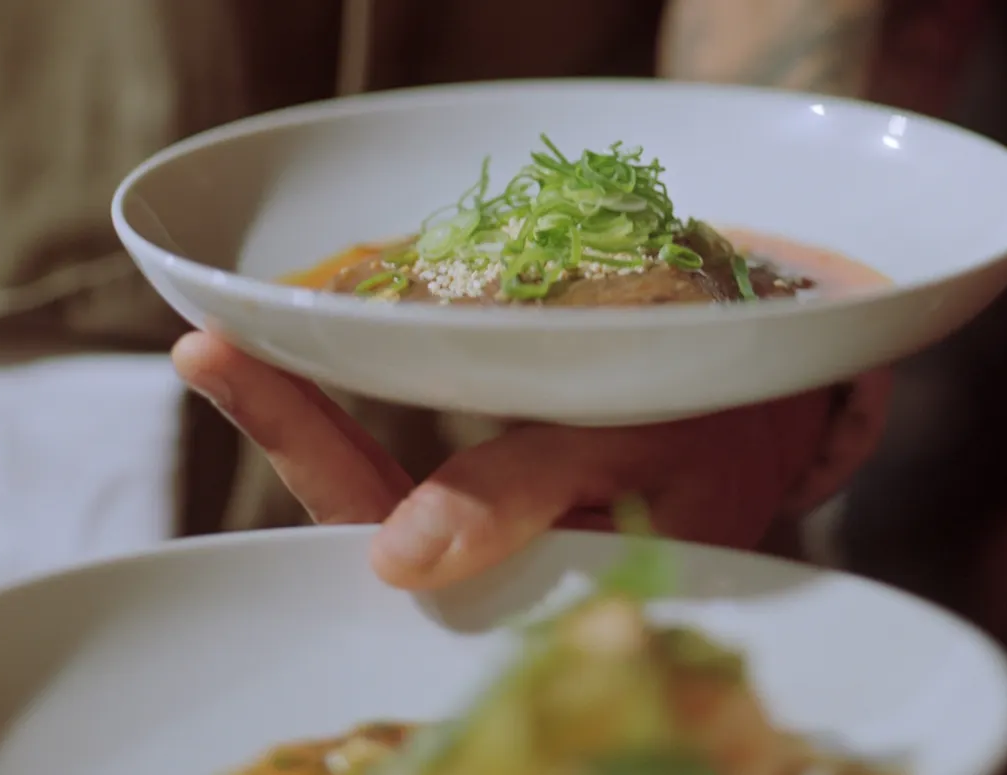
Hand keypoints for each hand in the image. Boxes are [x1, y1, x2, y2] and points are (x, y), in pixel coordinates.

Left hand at [172, 332, 888, 589]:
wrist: (794, 401)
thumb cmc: (731, 423)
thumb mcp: (643, 440)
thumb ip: (526, 494)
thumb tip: (398, 560)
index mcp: (530, 575)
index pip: (390, 536)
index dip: (302, 452)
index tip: (216, 358)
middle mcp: (503, 552)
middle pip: (365, 503)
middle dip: (287, 422)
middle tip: (212, 343)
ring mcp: (505, 509)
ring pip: (389, 467)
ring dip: (318, 399)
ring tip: (244, 333)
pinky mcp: (517, 459)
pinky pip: (430, 426)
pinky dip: (384, 372)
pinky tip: (348, 329)